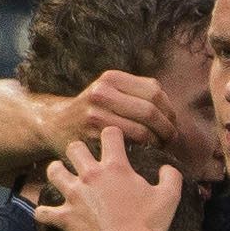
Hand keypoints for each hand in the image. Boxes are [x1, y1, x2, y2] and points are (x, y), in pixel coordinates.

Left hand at [34, 124, 179, 230]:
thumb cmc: (150, 225)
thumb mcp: (169, 197)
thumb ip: (171, 176)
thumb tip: (168, 167)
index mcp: (115, 167)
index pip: (109, 134)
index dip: (112, 135)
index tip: (113, 142)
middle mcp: (91, 176)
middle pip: (73, 147)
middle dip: (77, 151)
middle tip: (82, 161)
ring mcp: (75, 196)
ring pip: (53, 171)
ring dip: (56, 173)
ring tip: (61, 178)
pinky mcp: (65, 217)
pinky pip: (43, 212)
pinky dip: (44, 214)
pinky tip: (47, 215)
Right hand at [41, 70, 178, 157]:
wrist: (57, 124)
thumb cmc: (93, 110)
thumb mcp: (110, 90)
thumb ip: (137, 92)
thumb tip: (171, 110)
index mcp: (111, 78)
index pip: (154, 91)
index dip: (169, 109)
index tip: (172, 122)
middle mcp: (102, 92)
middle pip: (151, 110)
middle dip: (167, 127)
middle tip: (171, 138)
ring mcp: (96, 115)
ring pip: (143, 130)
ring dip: (158, 141)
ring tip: (161, 146)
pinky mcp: (94, 137)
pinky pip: (130, 146)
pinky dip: (144, 150)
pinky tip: (147, 152)